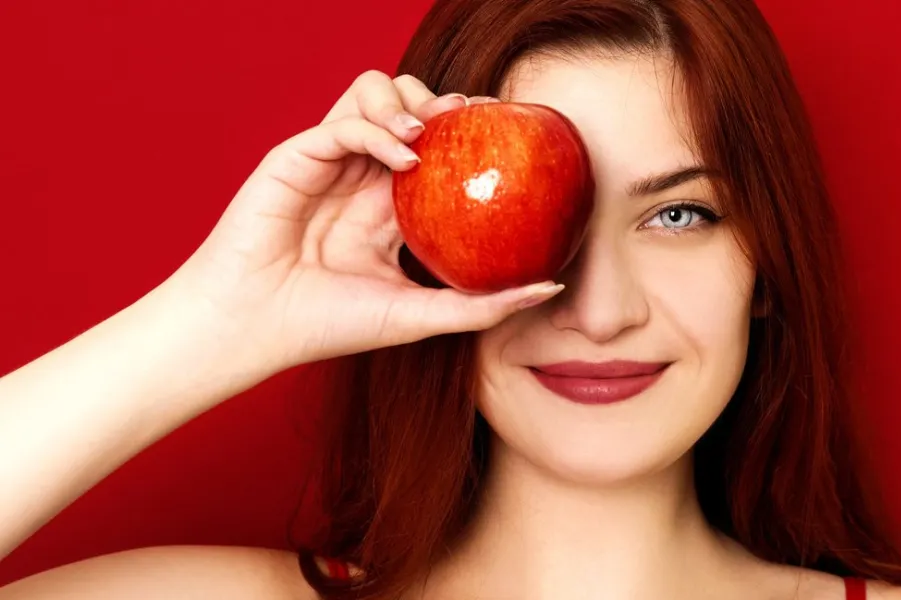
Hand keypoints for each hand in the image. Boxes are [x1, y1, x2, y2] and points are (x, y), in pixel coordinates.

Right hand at [164, 71, 561, 370]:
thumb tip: (550, 287)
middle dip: (445, 103)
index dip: (472, 133)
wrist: (254, 328)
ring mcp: (329, 163)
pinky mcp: (297, 156)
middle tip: (478, 118)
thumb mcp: (421, 315)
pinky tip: (406, 156)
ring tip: (437, 129)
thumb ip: (483, 304)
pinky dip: (378, 130)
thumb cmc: (328, 325)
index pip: (438, 151)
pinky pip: (345, 122)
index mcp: (388, 206)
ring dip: (409, 100)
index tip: (511, 134)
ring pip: (374, 94)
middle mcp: (361, 176)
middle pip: (410, 108)